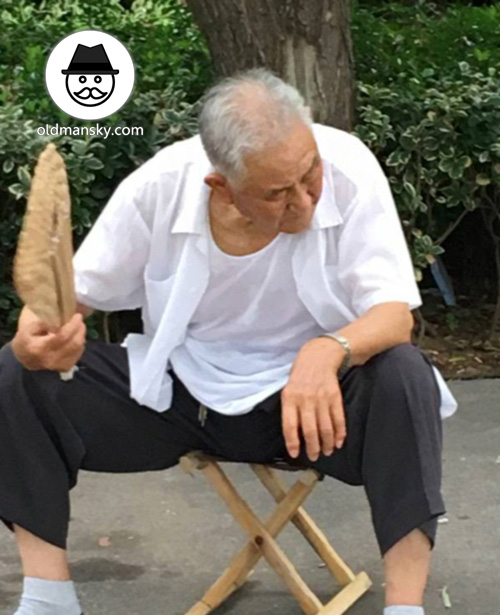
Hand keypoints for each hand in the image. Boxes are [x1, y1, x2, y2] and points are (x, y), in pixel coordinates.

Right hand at [12, 310, 86, 372]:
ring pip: (78, 348)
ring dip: (81, 335)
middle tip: (79, 320)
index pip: (62, 336)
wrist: (26, 357)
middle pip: (74, 343)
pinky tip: (76, 337)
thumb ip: (42, 322)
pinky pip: (78, 353)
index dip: (73, 325)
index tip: (77, 316)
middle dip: (80, 329)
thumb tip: (57, 320)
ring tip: (78, 326)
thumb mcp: (28, 327)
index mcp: (38, 348)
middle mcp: (50, 359)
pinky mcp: (65, 367)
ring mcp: (58, 365)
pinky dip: (80, 343)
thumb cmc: (27, 339)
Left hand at [281, 337, 346, 460]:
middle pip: (310, 430)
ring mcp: (321, 398)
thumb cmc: (300, 376)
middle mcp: (305, 399)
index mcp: (290, 398)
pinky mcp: (335, 397)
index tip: (295, 454)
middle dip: (313, 448)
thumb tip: (293, 436)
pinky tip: (338, 442)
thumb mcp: (288, 389)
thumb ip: (290, 410)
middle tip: (314, 457)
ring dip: (327, 444)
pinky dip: (340, 433)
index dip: (292, 442)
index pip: (290, 425)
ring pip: (326, 428)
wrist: (319, 356)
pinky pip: (338, 419)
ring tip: (327, 451)